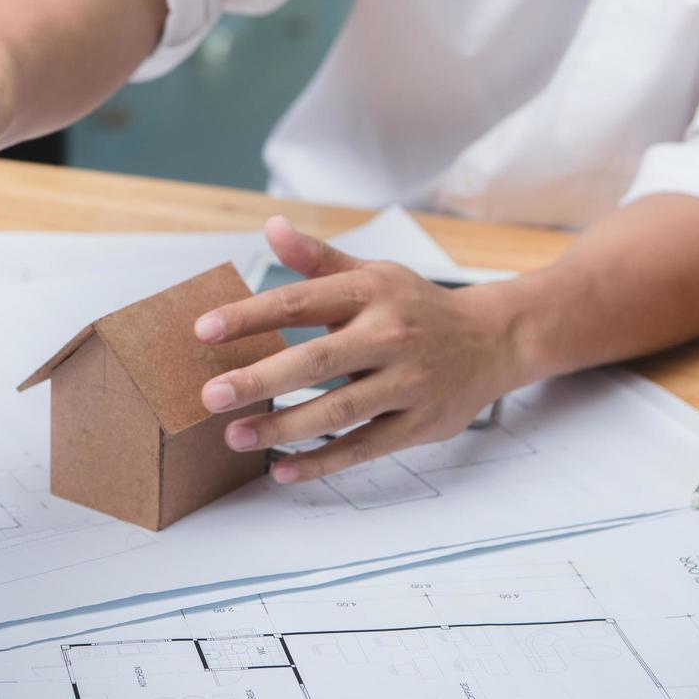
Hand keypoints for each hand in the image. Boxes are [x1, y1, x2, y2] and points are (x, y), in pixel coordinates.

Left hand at [194, 216, 525, 482]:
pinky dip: (322, 462)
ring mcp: (409, 384)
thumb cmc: (416, 307)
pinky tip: (282, 470)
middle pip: (315, 361)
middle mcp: (391, 336)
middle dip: (259, 380)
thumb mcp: (372, 274)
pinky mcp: (421, 425)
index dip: (249, 316)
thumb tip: (271, 227)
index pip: (299, 302)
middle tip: (210, 396)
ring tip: (235, 435)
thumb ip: (317, 259)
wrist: (496, 339)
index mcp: (370, 293)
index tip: (202, 331)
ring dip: (283, 428)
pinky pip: (364, 448)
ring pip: (338, 411)